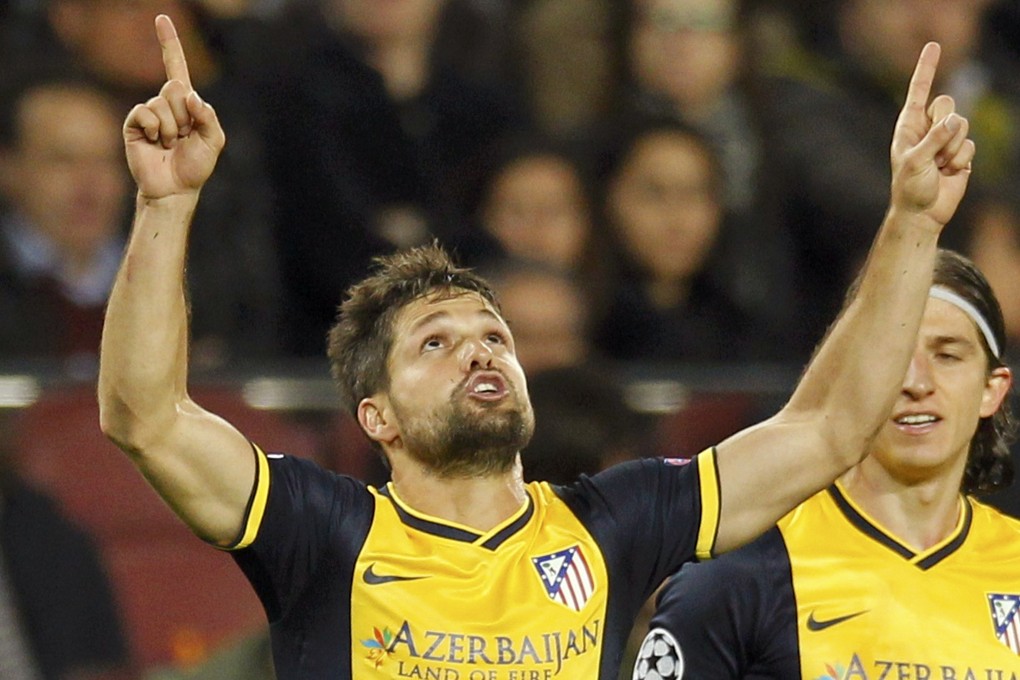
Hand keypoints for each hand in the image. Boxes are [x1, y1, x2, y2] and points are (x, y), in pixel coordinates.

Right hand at [123, 14, 224, 198]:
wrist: (175, 188)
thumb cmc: (196, 166)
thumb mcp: (214, 140)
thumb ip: (207, 115)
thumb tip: (189, 95)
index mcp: (185, 104)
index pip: (176, 67)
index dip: (169, 44)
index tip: (161, 18)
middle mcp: (165, 104)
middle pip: (175, 88)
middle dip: (184, 115)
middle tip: (182, 136)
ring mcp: (148, 113)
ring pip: (162, 103)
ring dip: (171, 128)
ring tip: (169, 145)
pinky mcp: (133, 124)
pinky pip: (145, 112)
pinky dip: (154, 129)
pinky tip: (154, 143)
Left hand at [889, 42, 974, 227]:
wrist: (923, 213)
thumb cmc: (910, 188)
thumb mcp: (916, 162)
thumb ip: (934, 139)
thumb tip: (954, 121)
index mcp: (908, 125)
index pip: (918, 91)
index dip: (927, 68)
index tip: (934, 46)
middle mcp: (927, 128)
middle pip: (947, 104)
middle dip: (945, 125)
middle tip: (935, 150)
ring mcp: (945, 139)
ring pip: (963, 124)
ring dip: (953, 148)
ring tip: (939, 166)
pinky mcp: (961, 152)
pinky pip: (971, 145)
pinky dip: (961, 160)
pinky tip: (950, 172)